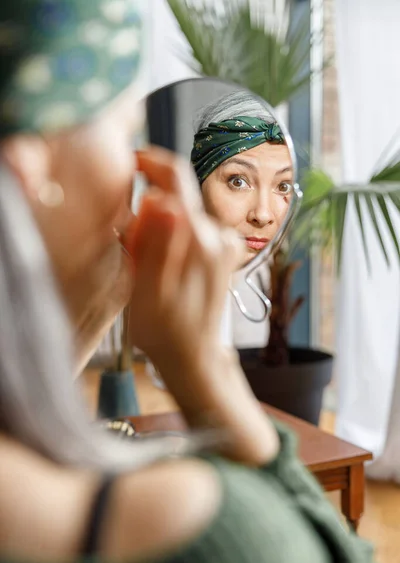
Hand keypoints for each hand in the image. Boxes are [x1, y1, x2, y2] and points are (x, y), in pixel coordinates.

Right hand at [122, 146, 243, 366]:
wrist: (194, 357)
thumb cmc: (165, 330)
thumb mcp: (148, 290)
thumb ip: (155, 242)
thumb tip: (161, 199)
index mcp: (199, 240)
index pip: (175, 176)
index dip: (149, 161)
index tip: (129, 163)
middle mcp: (218, 235)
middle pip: (176, 197)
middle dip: (148, 210)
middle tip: (133, 248)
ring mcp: (224, 244)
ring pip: (182, 214)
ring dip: (160, 228)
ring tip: (147, 266)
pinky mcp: (223, 252)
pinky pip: (192, 230)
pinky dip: (173, 239)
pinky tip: (165, 268)